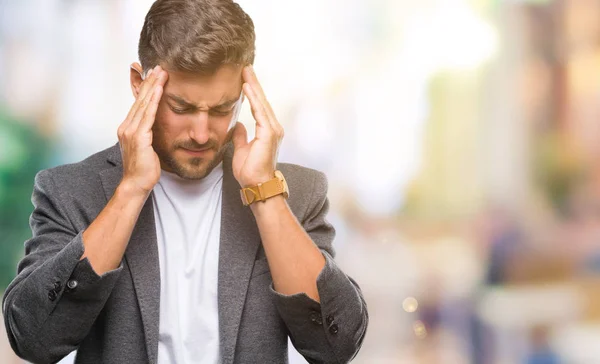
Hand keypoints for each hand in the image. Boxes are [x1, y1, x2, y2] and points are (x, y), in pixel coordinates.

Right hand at [117, 65, 167, 195]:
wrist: (136, 184)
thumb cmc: (143, 168)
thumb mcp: (146, 146)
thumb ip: (148, 133)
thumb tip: (155, 127)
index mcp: (128, 127)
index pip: (138, 103)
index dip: (146, 88)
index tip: (155, 74)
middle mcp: (126, 126)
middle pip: (140, 99)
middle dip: (150, 82)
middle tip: (159, 66)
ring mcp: (131, 131)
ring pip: (144, 104)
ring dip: (153, 87)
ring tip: (161, 73)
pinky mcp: (138, 137)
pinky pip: (148, 115)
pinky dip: (154, 101)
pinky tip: (159, 90)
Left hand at [232, 66, 283, 186]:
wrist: (257, 184)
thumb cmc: (250, 171)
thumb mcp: (241, 149)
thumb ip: (241, 136)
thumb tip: (238, 126)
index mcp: (267, 130)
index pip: (258, 105)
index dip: (251, 91)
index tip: (243, 78)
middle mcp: (272, 127)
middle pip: (261, 100)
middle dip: (253, 83)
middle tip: (245, 66)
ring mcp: (272, 130)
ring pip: (262, 103)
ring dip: (253, 86)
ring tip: (246, 71)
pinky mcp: (269, 133)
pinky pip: (260, 112)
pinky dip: (253, 99)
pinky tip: (247, 87)